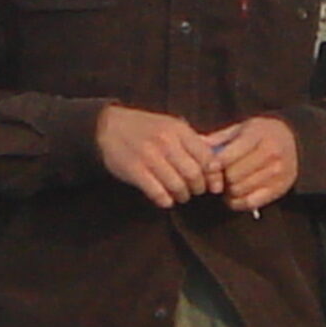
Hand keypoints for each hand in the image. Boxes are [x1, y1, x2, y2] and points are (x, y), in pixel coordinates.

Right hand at [95, 105, 221, 208]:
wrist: (108, 126)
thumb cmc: (145, 128)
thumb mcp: (170, 126)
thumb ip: (192, 142)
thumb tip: (217, 165)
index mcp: (178, 130)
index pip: (208, 158)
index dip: (213, 175)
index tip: (213, 184)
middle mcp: (166, 141)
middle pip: (194, 174)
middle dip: (198, 188)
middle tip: (194, 190)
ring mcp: (149, 156)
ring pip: (178, 186)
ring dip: (182, 196)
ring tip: (180, 195)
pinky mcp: (135, 170)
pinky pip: (158, 193)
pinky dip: (165, 200)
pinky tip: (165, 198)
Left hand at [209, 115, 299, 212]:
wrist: (295, 141)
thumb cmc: (261, 133)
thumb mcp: (242, 128)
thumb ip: (219, 138)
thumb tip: (195, 144)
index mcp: (257, 136)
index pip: (227, 156)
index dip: (213, 165)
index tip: (208, 167)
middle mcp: (270, 154)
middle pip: (232, 176)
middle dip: (220, 178)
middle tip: (216, 177)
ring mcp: (277, 173)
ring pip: (239, 190)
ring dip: (227, 191)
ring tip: (225, 185)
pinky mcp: (280, 189)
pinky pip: (251, 202)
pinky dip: (237, 202)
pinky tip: (234, 195)